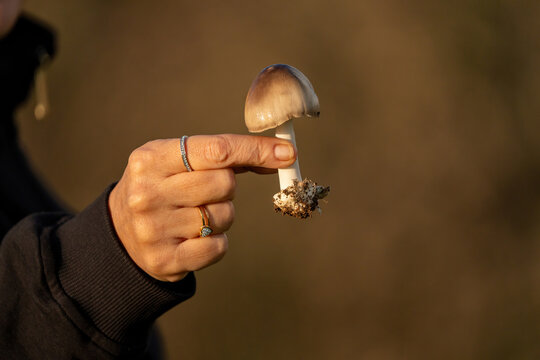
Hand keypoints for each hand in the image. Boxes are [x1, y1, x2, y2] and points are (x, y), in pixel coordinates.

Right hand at [108, 134, 296, 281]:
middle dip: (227, 187)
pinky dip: (217, 241)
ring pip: (224, 216)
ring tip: (195, 215)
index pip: (217, 150)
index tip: (287, 153)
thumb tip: (282, 153)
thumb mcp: (179, 161)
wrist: (122, 232)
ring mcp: (153, 228)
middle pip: (224, 184)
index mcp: (151, 158)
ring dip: (221, 216)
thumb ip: (226, 155)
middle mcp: (148, 192)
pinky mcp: (164, 260)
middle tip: (208, 191)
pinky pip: (218, 247)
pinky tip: (196, 237)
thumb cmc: (164, 187)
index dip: (256, 150)